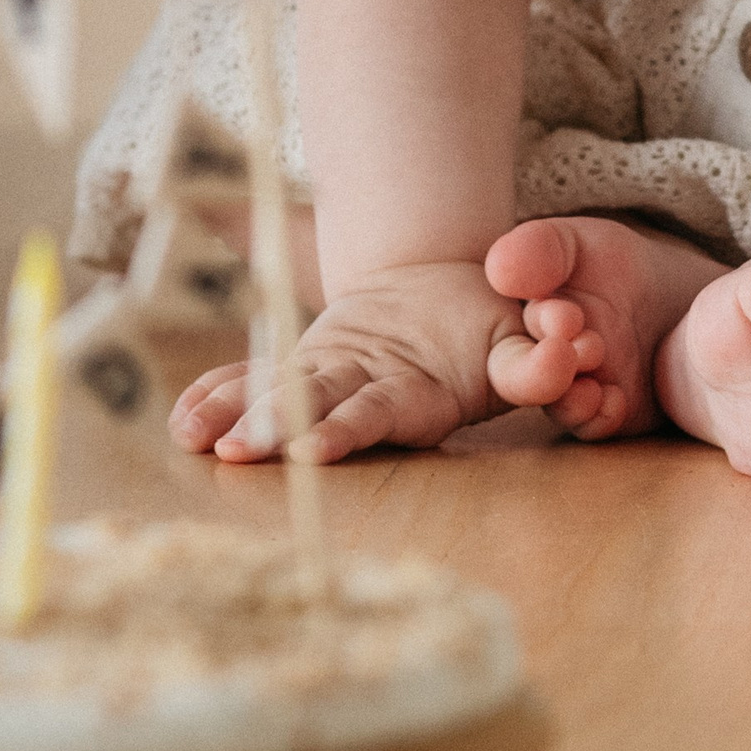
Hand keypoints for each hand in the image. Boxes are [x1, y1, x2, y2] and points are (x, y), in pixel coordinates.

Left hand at [172, 256, 582, 464]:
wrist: (450, 299)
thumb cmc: (489, 324)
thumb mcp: (519, 339)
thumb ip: (537, 357)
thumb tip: (569, 348)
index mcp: (412, 396)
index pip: (374, 413)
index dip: (341, 431)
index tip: (306, 451)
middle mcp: (362, 394)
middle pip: (313, 411)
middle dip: (271, 430)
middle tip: (235, 451)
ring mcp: (329, 379)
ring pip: (279, 395)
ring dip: (235, 414)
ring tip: (194, 437)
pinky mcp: (305, 363)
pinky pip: (257, 376)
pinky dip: (219, 390)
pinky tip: (181, 416)